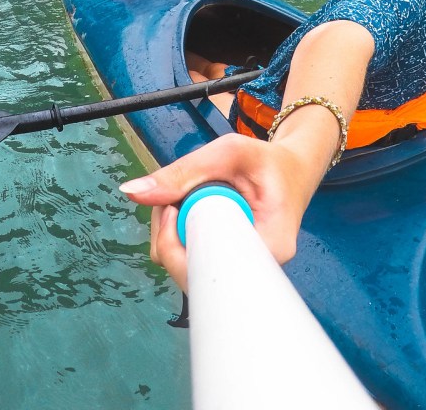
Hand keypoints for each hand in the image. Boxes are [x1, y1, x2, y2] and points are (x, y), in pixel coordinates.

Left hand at [120, 133, 319, 290]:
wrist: (292, 172)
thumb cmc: (267, 162)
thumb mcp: (229, 152)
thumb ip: (183, 170)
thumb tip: (132, 191)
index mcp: (270, 247)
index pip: (211, 272)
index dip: (177, 246)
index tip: (172, 208)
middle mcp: (258, 271)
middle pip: (191, 273)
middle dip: (167, 234)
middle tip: (172, 196)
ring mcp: (241, 273)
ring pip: (187, 268)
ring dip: (171, 233)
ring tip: (182, 197)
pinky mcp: (227, 266)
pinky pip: (193, 261)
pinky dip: (179, 236)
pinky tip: (186, 210)